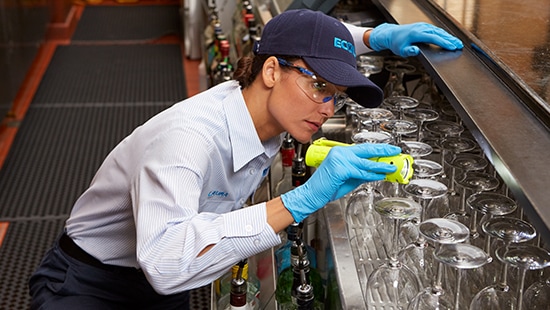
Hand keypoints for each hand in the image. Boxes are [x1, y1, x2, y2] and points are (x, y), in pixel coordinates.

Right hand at [280, 143, 401, 222]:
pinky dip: (373, 175)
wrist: (311, 194)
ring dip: (382, 165)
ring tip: (392, 167)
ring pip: (366, 162)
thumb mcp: (348, 178)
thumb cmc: (326, 188)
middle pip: (366, 150)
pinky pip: (361, 172)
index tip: (388, 150)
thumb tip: (377, 171)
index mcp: (340, 151)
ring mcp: (339, 159)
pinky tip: (381, 176)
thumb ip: (362, 173)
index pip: (363, 148)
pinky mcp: (340, 168)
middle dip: (383, 151)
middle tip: (395, 151)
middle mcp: (340, 152)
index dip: (377, 149)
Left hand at [369, 22, 463, 56]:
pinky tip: (449, 38)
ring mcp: (423, 26)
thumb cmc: (396, 43)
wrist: (391, 34)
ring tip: (457, 42)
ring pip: (439, 30)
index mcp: (416, 33)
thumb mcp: (400, 50)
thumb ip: (408, 51)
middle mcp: (421, 28)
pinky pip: (436, 29)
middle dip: (450, 39)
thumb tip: (416, 51)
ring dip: (449, 36)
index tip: (452, 47)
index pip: (433, 38)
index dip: (444, 43)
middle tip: (459, 45)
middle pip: (439, 33)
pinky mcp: (424, 26)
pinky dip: (444, 34)